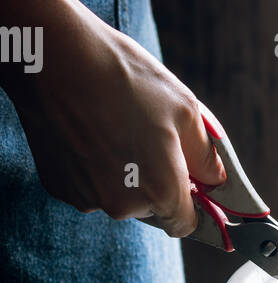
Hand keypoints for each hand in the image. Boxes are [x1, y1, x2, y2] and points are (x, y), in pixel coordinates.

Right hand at [4, 0, 223, 235]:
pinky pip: (89, 185)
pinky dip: (95, 167)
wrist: (57, 60)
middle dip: (158, 181)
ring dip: (125, 173)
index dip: (193, 203)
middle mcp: (122, 206)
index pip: (185, 223)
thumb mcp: (185, 110)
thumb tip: (215, 179)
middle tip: (151, 137)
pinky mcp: (59, 185)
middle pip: (152, 208)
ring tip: (117, 127)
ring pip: (119, 196)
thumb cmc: (126, 80)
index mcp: (160, 191)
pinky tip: (91, 131)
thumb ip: (206, 156)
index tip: (193, 182)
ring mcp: (86, 198)